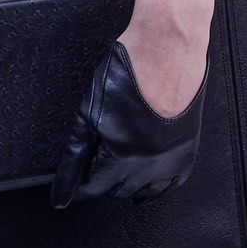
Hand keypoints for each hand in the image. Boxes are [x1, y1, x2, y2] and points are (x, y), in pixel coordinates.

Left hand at [50, 38, 208, 208]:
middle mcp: (145, 166)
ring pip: (143, 192)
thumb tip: (61, 194)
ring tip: (117, 168)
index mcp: (119, 156)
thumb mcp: (87, 113)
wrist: (164, 53)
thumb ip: (73, 156)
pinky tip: (144, 179)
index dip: (79, 185)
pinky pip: (170, 185)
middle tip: (95, 164)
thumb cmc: (124, 75)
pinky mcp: (185, 153)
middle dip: (102, 180)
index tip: (71, 184)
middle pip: (117, 191)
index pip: (93, 188)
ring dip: (126, 184)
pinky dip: (155, 186)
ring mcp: (168, 161)